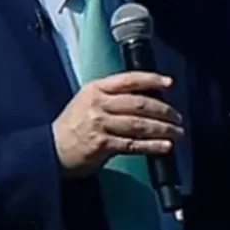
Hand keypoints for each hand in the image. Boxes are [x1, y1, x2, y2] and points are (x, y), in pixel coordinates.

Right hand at [52, 71, 181, 176]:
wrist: (51, 149)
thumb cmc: (73, 126)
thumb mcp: (87, 101)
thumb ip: (112, 97)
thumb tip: (147, 101)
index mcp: (96, 89)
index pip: (129, 80)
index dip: (152, 80)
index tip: (169, 84)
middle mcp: (98, 103)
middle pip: (140, 103)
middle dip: (164, 110)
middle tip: (178, 117)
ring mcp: (100, 124)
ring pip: (139, 124)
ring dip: (163, 129)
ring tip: (177, 133)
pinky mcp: (101, 144)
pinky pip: (133, 144)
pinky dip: (152, 146)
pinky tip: (165, 147)